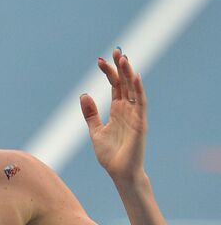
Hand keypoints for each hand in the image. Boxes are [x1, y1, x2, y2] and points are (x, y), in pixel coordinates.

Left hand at [80, 48, 146, 183]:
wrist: (119, 173)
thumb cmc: (110, 155)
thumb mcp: (95, 131)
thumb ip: (90, 114)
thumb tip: (84, 94)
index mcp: (117, 110)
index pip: (115, 86)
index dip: (108, 72)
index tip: (99, 60)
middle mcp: (127, 110)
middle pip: (125, 83)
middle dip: (120, 67)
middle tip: (115, 50)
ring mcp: (135, 116)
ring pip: (133, 89)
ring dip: (129, 73)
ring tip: (124, 58)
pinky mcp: (140, 123)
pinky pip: (141, 103)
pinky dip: (139, 90)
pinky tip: (135, 76)